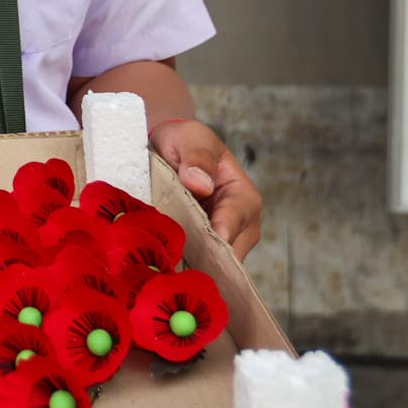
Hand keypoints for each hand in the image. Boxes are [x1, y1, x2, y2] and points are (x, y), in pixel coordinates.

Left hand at [150, 118, 262, 259]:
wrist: (168, 147)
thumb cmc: (184, 140)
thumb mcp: (191, 138)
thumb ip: (197, 157)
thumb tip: (201, 184)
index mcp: (243, 196)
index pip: (235, 221)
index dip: (219, 234)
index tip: (203, 245)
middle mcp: (241, 224)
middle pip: (229, 252)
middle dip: (204, 258)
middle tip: (177, 266)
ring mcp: (223, 240)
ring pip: (214, 264)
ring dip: (193, 266)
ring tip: (168, 269)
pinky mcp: (203, 249)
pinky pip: (198, 265)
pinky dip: (184, 266)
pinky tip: (165, 269)